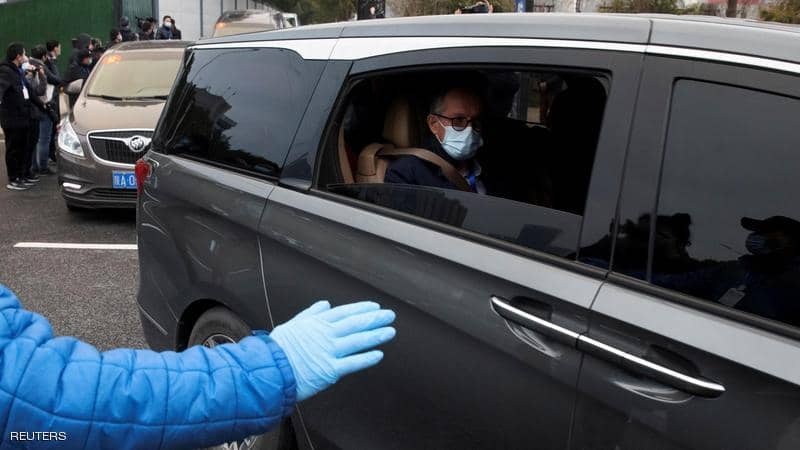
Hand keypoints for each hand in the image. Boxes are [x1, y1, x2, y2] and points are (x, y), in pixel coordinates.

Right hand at [270, 301, 395, 400]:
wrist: (268, 370)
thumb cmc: (277, 350)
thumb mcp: (292, 325)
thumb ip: (310, 314)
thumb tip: (325, 304)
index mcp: (317, 323)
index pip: (344, 313)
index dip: (361, 309)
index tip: (375, 307)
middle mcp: (326, 335)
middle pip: (355, 324)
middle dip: (374, 319)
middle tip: (390, 315)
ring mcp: (329, 352)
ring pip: (358, 341)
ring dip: (376, 335)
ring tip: (390, 331)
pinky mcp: (329, 370)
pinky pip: (352, 363)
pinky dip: (366, 358)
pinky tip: (379, 354)